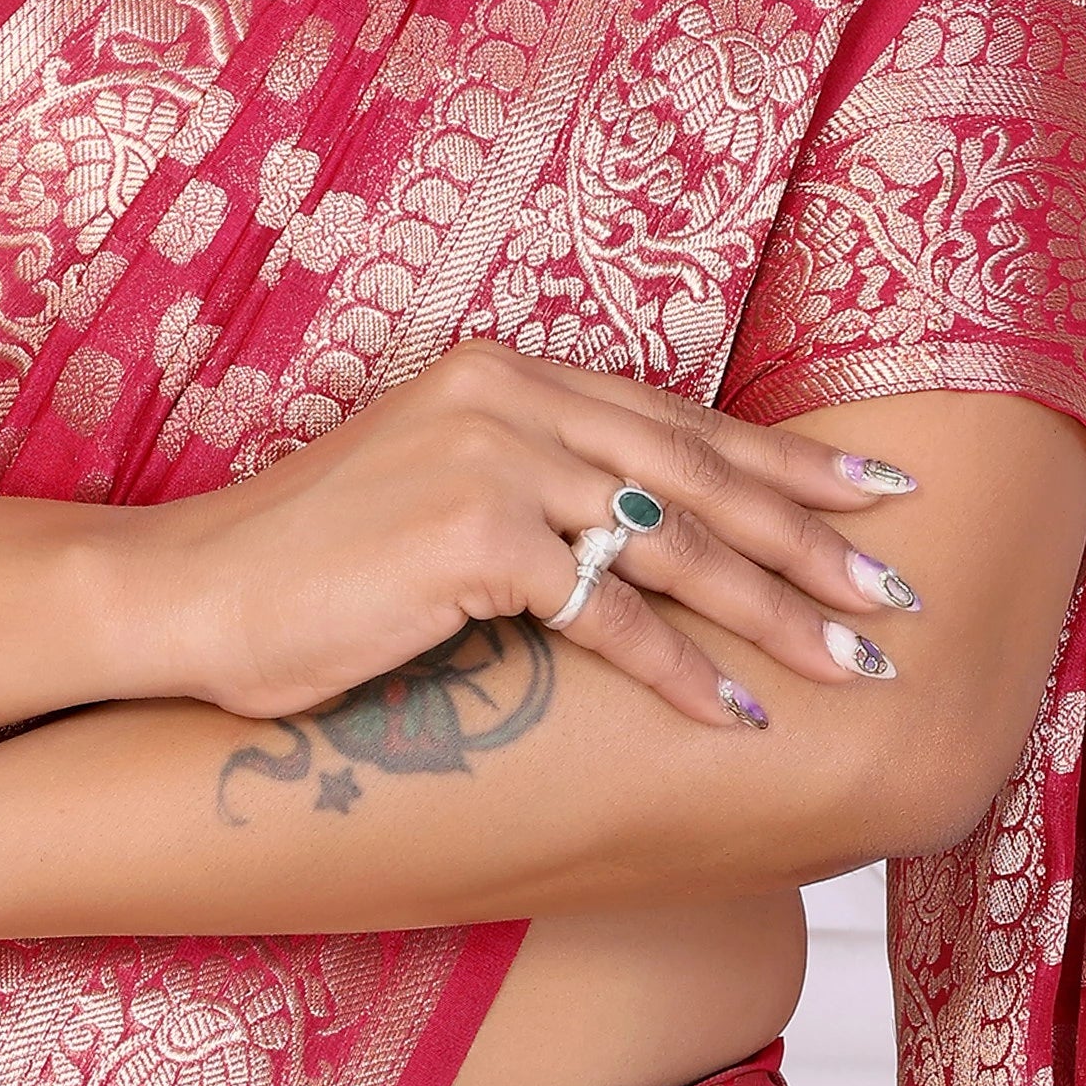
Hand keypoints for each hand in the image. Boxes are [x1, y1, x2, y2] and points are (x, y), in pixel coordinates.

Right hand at [118, 342, 923, 735]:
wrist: (186, 598)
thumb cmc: (306, 570)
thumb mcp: (435, 495)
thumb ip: (536, 488)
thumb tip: (642, 539)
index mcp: (506, 373)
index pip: (678, 421)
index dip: (787, 460)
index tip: (876, 491)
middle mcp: (510, 396)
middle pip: (699, 475)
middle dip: (812, 539)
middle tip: (899, 591)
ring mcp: (494, 458)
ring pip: (677, 545)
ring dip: (777, 610)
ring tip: (855, 661)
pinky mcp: (476, 537)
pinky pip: (613, 616)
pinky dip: (686, 669)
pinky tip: (742, 712)